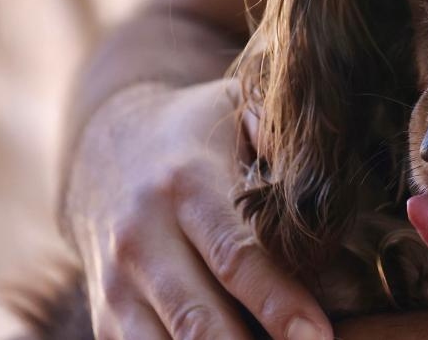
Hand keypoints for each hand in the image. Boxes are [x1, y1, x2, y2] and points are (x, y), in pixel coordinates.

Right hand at [62, 79, 332, 339]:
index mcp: (185, 186)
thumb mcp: (236, 110)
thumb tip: (322, 182)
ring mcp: (117, 283)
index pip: (235, 255)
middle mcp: (142, 238)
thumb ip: (279, 139)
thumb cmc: (195, 132)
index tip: (317, 334)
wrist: (104, 146)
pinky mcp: (105, 314)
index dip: (278, 301)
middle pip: (197, 318)